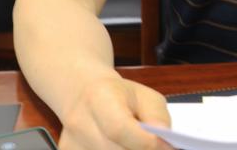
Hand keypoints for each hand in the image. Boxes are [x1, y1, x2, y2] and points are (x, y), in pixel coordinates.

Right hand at [57, 75, 172, 149]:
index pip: (119, 128)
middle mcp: (79, 122)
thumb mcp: (145, 96)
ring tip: (135, 143)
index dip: (145, 142)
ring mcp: (71, 144)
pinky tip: (120, 147)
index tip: (164, 145)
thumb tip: (165, 145)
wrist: (82, 93)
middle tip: (155, 147)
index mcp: (100, 97)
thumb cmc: (119, 95)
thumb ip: (157, 117)